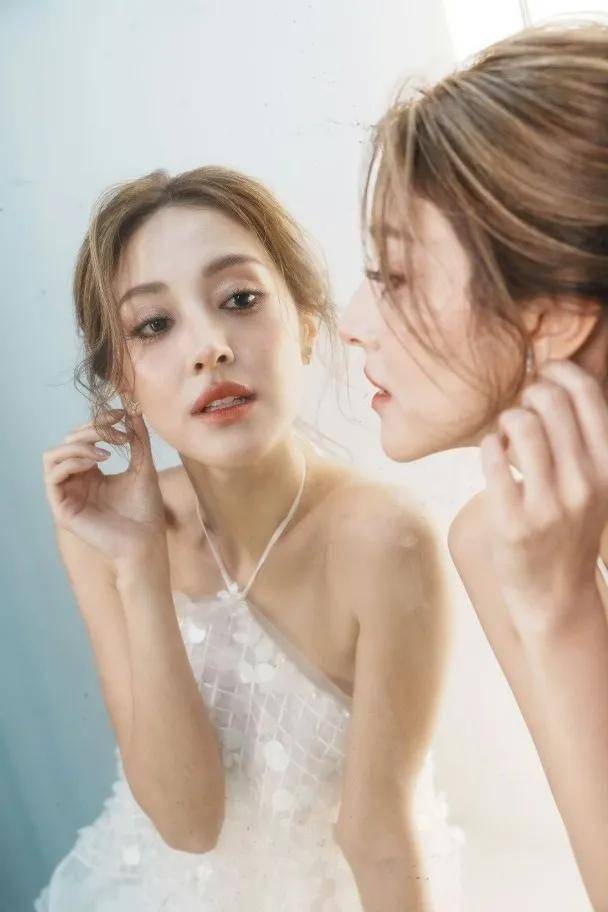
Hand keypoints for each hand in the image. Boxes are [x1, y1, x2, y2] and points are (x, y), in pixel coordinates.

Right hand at [42, 403, 167, 564]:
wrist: (147, 541)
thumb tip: (135, 409)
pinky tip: (95, 463)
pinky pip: (52, 477)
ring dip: (77, 445)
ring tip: (105, 452)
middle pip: (66, 442)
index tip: (123, 414)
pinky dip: (71, 462)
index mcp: (91, 473)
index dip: (98, 422)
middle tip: (116, 433)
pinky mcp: (62, 509)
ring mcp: (67, 495)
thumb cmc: (146, 510)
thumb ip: (137, 439)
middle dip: (90, 431)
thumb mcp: (143, 466)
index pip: (81, 437)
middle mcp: (75, 482)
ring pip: (52, 456)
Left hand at [479, 360, 607, 630]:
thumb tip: (554, 381)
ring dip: (506, 419)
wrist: (556, 596)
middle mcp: (584, 484)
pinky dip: (489, 446)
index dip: (561, 372)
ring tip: (506, 435)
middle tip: (522, 410)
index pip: (588, 396)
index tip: (545, 373)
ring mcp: (549, 505)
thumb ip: (581, 440)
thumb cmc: (569, 528)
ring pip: (521, 424)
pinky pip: (492, 457)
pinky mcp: (512, 522)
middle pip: (551, 402)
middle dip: (529, 394)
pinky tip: (494, 455)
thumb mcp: (593, 485)